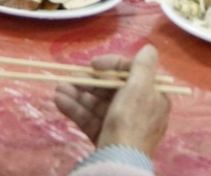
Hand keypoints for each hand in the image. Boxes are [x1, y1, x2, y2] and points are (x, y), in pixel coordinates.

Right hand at [53, 45, 168, 158]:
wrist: (119, 161)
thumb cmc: (131, 120)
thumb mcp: (140, 88)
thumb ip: (143, 66)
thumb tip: (148, 48)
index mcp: (152, 96)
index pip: (132, 73)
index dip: (112, 64)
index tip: (94, 64)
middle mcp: (139, 110)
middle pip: (112, 89)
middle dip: (89, 82)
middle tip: (70, 76)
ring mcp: (122, 126)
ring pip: (98, 104)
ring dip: (78, 94)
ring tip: (58, 88)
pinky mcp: (106, 138)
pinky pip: (91, 119)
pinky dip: (76, 109)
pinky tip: (59, 101)